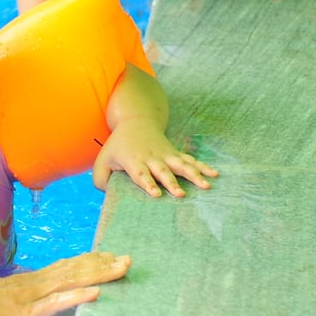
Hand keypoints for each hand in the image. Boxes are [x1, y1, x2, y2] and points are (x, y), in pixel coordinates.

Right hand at [0, 252, 130, 315]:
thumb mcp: (2, 313)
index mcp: (29, 282)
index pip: (64, 268)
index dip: (88, 262)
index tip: (108, 257)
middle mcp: (34, 283)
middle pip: (74, 269)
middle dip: (102, 265)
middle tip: (126, 259)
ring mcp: (32, 295)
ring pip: (71, 280)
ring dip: (98, 274)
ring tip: (120, 269)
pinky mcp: (27, 311)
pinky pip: (56, 302)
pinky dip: (78, 296)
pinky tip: (96, 293)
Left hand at [93, 119, 216, 197]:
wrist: (136, 121)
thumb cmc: (118, 146)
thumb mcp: (102, 160)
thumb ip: (101, 179)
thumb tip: (108, 194)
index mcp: (134, 161)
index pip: (141, 174)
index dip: (149, 184)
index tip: (157, 194)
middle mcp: (152, 158)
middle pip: (163, 171)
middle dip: (171, 182)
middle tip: (180, 195)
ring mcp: (165, 155)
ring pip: (181, 165)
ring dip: (194, 175)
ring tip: (206, 186)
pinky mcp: (174, 154)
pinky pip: (190, 160)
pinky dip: (202, 167)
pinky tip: (214, 175)